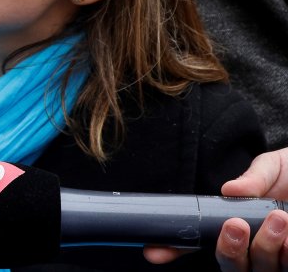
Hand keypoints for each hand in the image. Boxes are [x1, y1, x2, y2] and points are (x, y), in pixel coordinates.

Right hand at [145, 150, 287, 268]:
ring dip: (266, 249)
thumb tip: (229, 191)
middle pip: (230, 266)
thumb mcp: (274, 167)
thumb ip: (254, 178)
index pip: (198, 244)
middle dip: (230, 250)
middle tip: (236, 224)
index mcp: (235, 226)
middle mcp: (255, 249)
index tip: (154, 252)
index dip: (174, 250)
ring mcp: (278, 261)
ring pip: (261, 271)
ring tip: (280, 219)